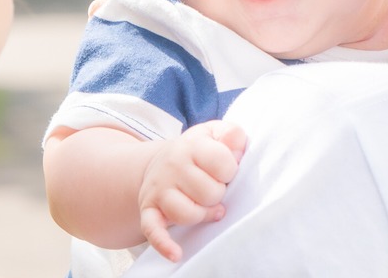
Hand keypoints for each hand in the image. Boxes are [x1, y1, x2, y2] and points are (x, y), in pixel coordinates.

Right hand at [139, 120, 246, 261]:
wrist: (161, 162)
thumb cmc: (196, 152)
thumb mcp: (214, 134)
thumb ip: (231, 134)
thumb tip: (238, 146)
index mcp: (191, 146)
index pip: (223, 163)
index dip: (231, 171)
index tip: (224, 170)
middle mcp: (172, 167)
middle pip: (209, 193)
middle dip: (217, 194)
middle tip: (212, 187)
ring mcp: (159, 190)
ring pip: (187, 213)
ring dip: (202, 214)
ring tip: (206, 207)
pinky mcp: (149, 210)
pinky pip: (153, 230)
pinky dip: (164, 244)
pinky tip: (176, 254)